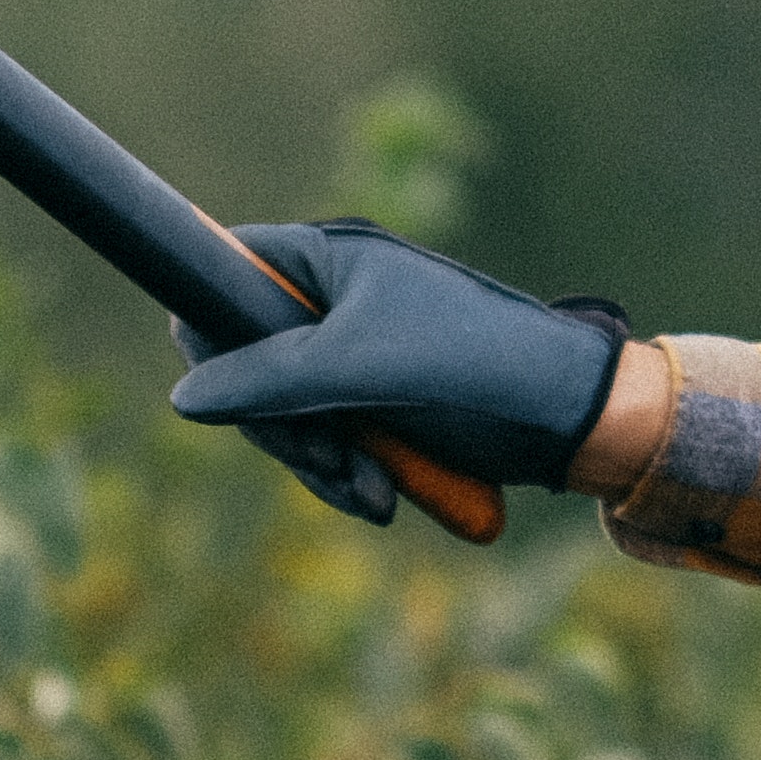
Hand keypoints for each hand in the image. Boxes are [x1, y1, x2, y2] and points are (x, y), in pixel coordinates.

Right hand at [176, 220, 629, 495]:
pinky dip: (350, 475)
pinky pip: (332, 441)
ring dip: (322, 465)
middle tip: (326, 460)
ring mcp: (358, 354)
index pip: (229, 270)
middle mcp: (337, 299)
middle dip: (283, 427)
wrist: (574, 414)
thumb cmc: (473, 366)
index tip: (222, 387)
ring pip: (290, 415)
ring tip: (372, 494)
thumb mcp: (360, 369)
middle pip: (250, 362)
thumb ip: (267, 379)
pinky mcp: (382, 404)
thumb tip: (186, 398)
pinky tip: (384, 500)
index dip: (211, 327)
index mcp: (331, 259)